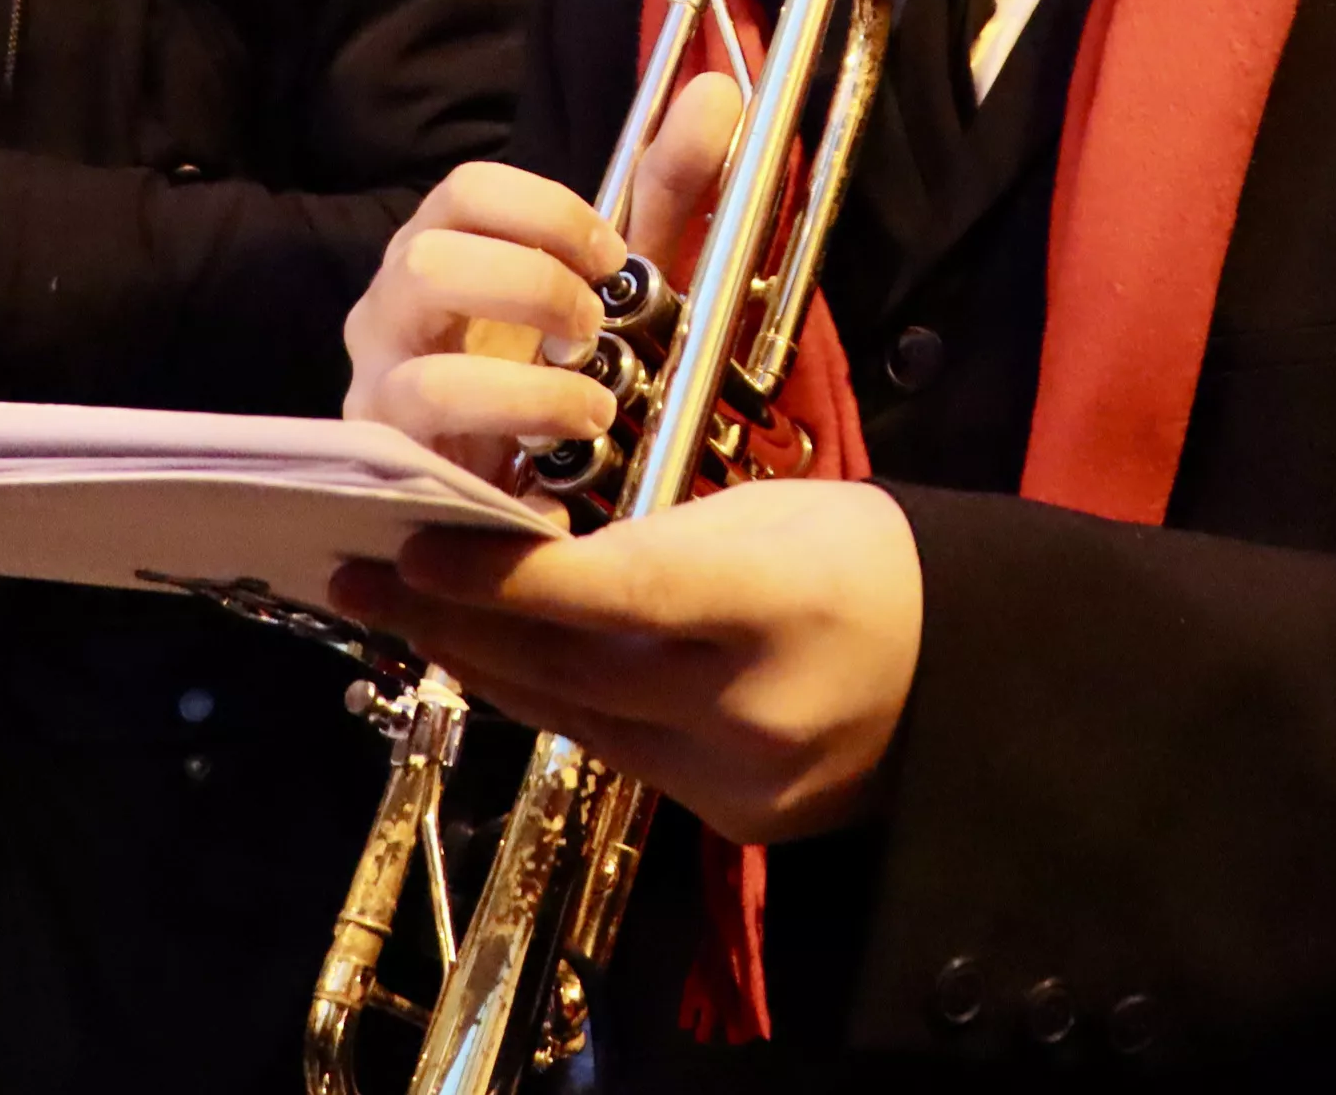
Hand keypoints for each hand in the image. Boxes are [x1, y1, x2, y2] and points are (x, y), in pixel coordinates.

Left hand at [335, 475, 924, 844]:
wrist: (968, 666)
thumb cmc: (861, 558)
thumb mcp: (766, 514)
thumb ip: (650, 547)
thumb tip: (521, 560)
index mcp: (775, 597)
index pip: (615, 593)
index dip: (504, 579)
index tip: (414, 549)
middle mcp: (753, 703)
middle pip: (573, 668)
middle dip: (458, 621)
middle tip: (366, 575)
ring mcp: (742, 776)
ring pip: (576, 722)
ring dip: (488, 668)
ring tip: (411, 614)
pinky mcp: (733, 820)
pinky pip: (619, 757)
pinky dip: (560, 707)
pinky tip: (503, 666)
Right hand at [345, 74, 745, 486]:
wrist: (502, 477)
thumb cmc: (549, 358)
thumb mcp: (613, 277)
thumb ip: (662, 190)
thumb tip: (718, 92)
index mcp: (441, 247)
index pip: (466, 189)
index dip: (549, 216)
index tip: (613, 259)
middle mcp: (392, 309)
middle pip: (428, 261)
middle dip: (532, 291)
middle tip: (596, 331)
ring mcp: (379, 388)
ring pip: (425, 377)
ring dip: (526, 392)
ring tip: (591, 409)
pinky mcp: (391, 467)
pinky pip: (436, 459)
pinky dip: (512, 466)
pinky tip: (560, 485)